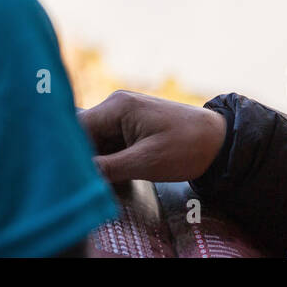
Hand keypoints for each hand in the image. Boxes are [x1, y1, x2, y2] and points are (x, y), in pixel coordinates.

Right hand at [78, 90, 226, 183]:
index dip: (69, 151)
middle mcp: (116, 105)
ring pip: (96, 139)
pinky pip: (110, 141)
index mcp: (117, 107)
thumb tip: (79, 176)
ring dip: (97, 160)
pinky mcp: (132, 125)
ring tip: (101, 180)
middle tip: (86, 181)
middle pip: (84, 133)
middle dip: (83, 157)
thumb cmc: (186, 148)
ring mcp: (124, 114)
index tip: (66, 173)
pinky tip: (113, 174)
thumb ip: (108, 168)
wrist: (219, 140)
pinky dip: (109, 158)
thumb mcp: (146, 163)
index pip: (77, 127)